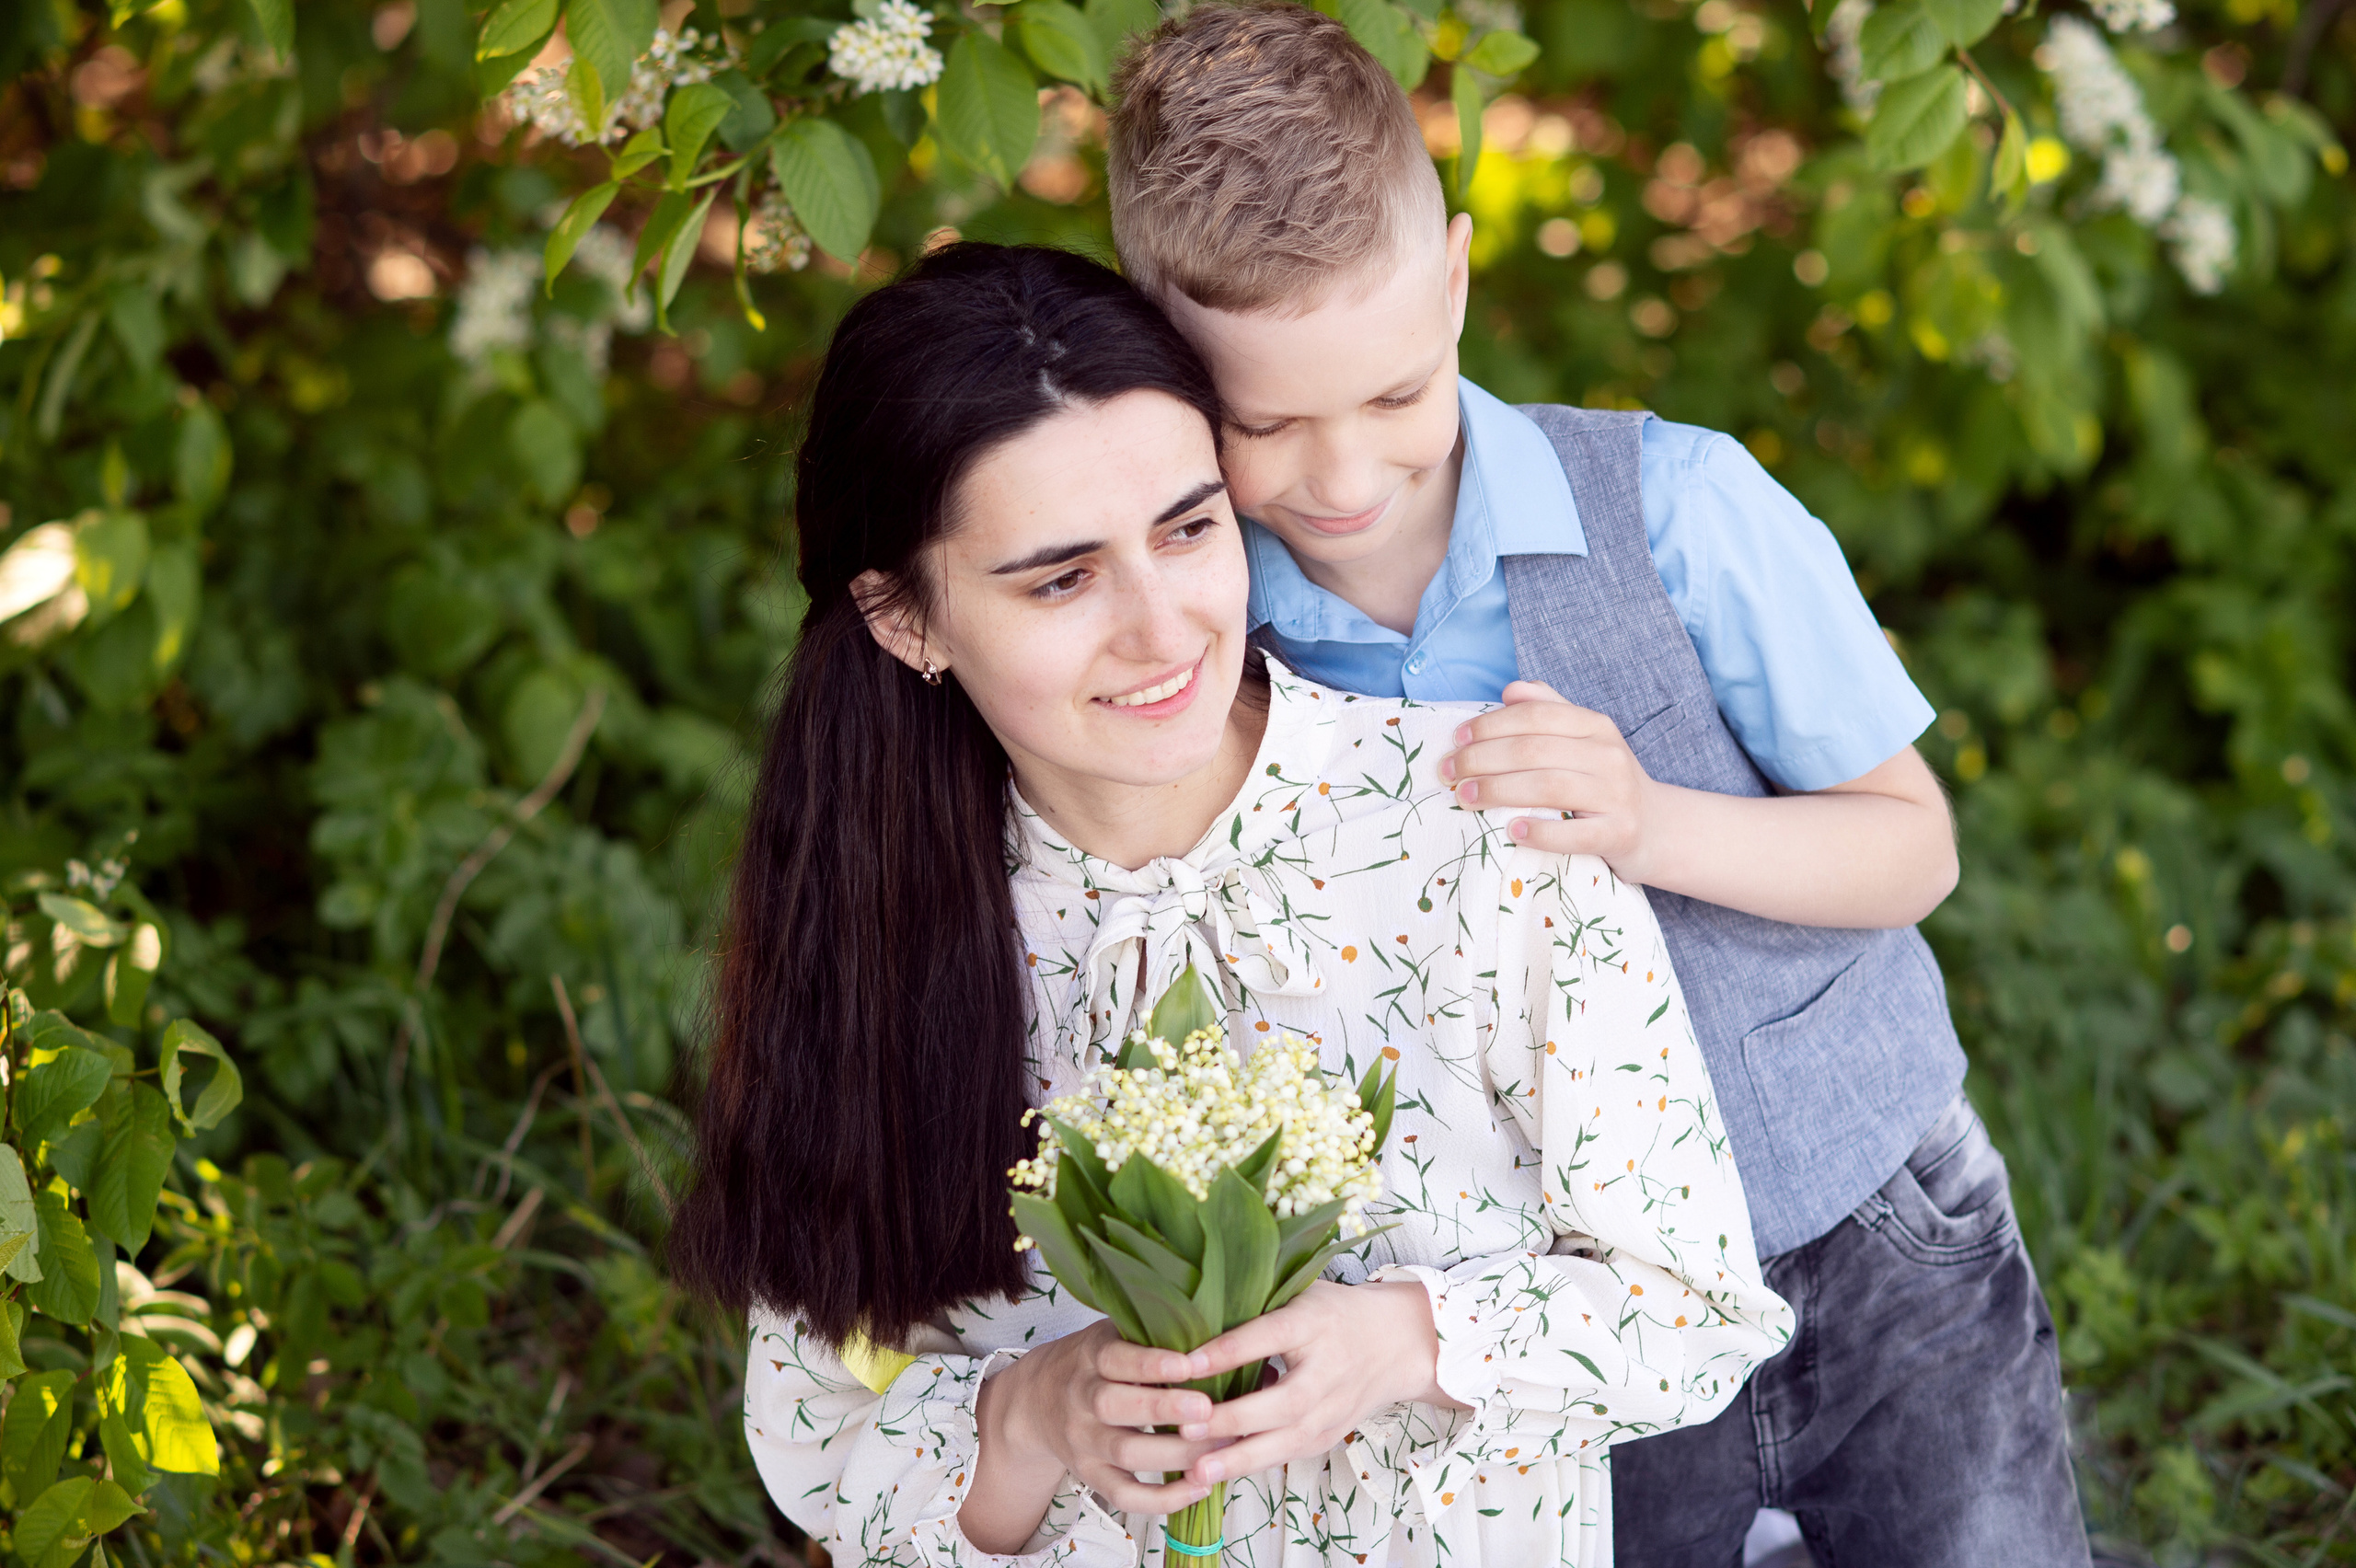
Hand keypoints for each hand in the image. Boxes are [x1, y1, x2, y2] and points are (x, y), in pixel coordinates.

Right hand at [973, 1319, 1227, 1526]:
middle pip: (1117, 1408)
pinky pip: (1124, 1495)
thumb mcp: (1111, 1334)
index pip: (1117, 1359)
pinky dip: (1163, 1499)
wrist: (1036, 1401)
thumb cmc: (1094, 1362)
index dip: (1152, 1364)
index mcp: (1091, 1356)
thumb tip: (1214, 1334)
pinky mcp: (1090, 1475)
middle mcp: (1082, 1399)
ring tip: (1221, 1449)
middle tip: (1209, 1410)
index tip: (1190, 1365)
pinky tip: (1200, 1488)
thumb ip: (1149, 1334)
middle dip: (1166, 1410)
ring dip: (1177, 1455)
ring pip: (1126, 1454)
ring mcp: (1083, 1441)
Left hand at [1176, 1280, 1461, 1486]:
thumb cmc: (1333, 1313)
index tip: (1186, 1364)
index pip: (1268, 1336)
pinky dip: (1252, 1466)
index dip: (1228, 1351)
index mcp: (1313, 1323)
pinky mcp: (1327, 1436)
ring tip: (1197, 1471)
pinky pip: (1287, 1455)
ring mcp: (1331, 1410)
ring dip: (1239, 1458)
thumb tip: (1192, 1319)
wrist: (1397, 1343)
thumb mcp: (1300, 1294)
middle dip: (1232, 1418)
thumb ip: (1257, 1306)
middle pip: (1281, 1401)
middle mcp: (1325, 1371)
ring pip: (1286, 1441)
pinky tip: (1216, 1475)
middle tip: (1184, 1428)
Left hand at [1439, 681, 1660, 879]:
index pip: (1536, 715)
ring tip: (1464, 798)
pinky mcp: (1620, 834)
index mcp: (1595, 726)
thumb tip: (1510, 688)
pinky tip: (1511, 830)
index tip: (1456, 739)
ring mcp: (1617, 796)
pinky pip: (1575, 833)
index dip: (1490, 724)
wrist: (1659, 829)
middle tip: (1447, 773)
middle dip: (1481, 759)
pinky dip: (1540, 832)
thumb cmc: (1605, 783)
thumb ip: (1549, 710)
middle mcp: (1608, 755)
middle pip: (1534, 750)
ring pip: (1549, 786)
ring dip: (1498, 791)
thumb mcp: (1585, 740)